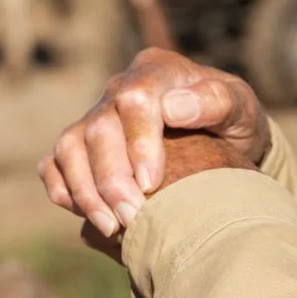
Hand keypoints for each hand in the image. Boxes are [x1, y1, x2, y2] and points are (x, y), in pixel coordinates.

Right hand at [38, 48, 266, 238]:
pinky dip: (64, 190)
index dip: (138, 142)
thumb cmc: (232, 123)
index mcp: (157, 70)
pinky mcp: (81, 144)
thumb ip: (218, 102)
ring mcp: (96, 115)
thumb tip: (174, 107)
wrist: (220, 140)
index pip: (135, 98)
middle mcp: (119, 88)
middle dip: (111, 179)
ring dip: (86, 191)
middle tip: (132, 218)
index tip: (150, 183)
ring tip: (112, 227)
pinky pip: (54, 163)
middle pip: (99, 128)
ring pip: (70, 147)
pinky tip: (91, 217)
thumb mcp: (242, 109)